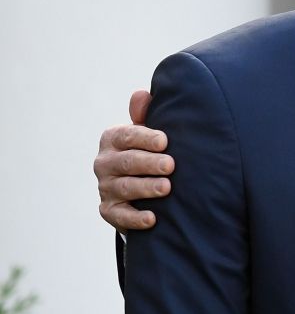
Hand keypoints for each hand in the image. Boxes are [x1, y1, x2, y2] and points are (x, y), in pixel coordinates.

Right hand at [94, 90, 173, 231]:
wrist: (139, 186)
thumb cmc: (149, 151)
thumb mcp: (147, 132)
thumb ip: (144, 114)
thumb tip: (141, 94)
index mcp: (112, 139)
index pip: (126, 136)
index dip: (145, 138)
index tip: (165, 141)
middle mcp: (104, 163)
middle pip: (126, 162)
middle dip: (149, 163)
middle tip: (171, 165)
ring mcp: (105, 188)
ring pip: (124, 188)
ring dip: (145, 188)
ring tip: (167, 187)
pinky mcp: (109, 211)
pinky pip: (119, 216)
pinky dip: (134, 218)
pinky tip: (152, 218)